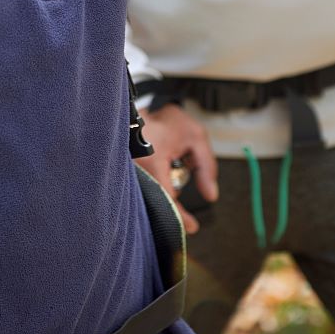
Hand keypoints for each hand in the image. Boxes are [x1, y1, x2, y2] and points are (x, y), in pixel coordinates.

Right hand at [135, 103, 216, 233]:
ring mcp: (127, 174)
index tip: (192, 227)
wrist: (139, 107)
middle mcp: (134, 171)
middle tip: (180, 180)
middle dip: (172, 198)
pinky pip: (143, 189)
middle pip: (158, 201)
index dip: (180, 216)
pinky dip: (155, 185)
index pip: (168, 199)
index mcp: (151, 162)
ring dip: (164, 189)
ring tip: (168, 163)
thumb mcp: (194, 136)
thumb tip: (211, 195)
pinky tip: (161, 169)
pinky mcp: (123, 175)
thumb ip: (206, 166)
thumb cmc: (165, 120)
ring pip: (151, 196)